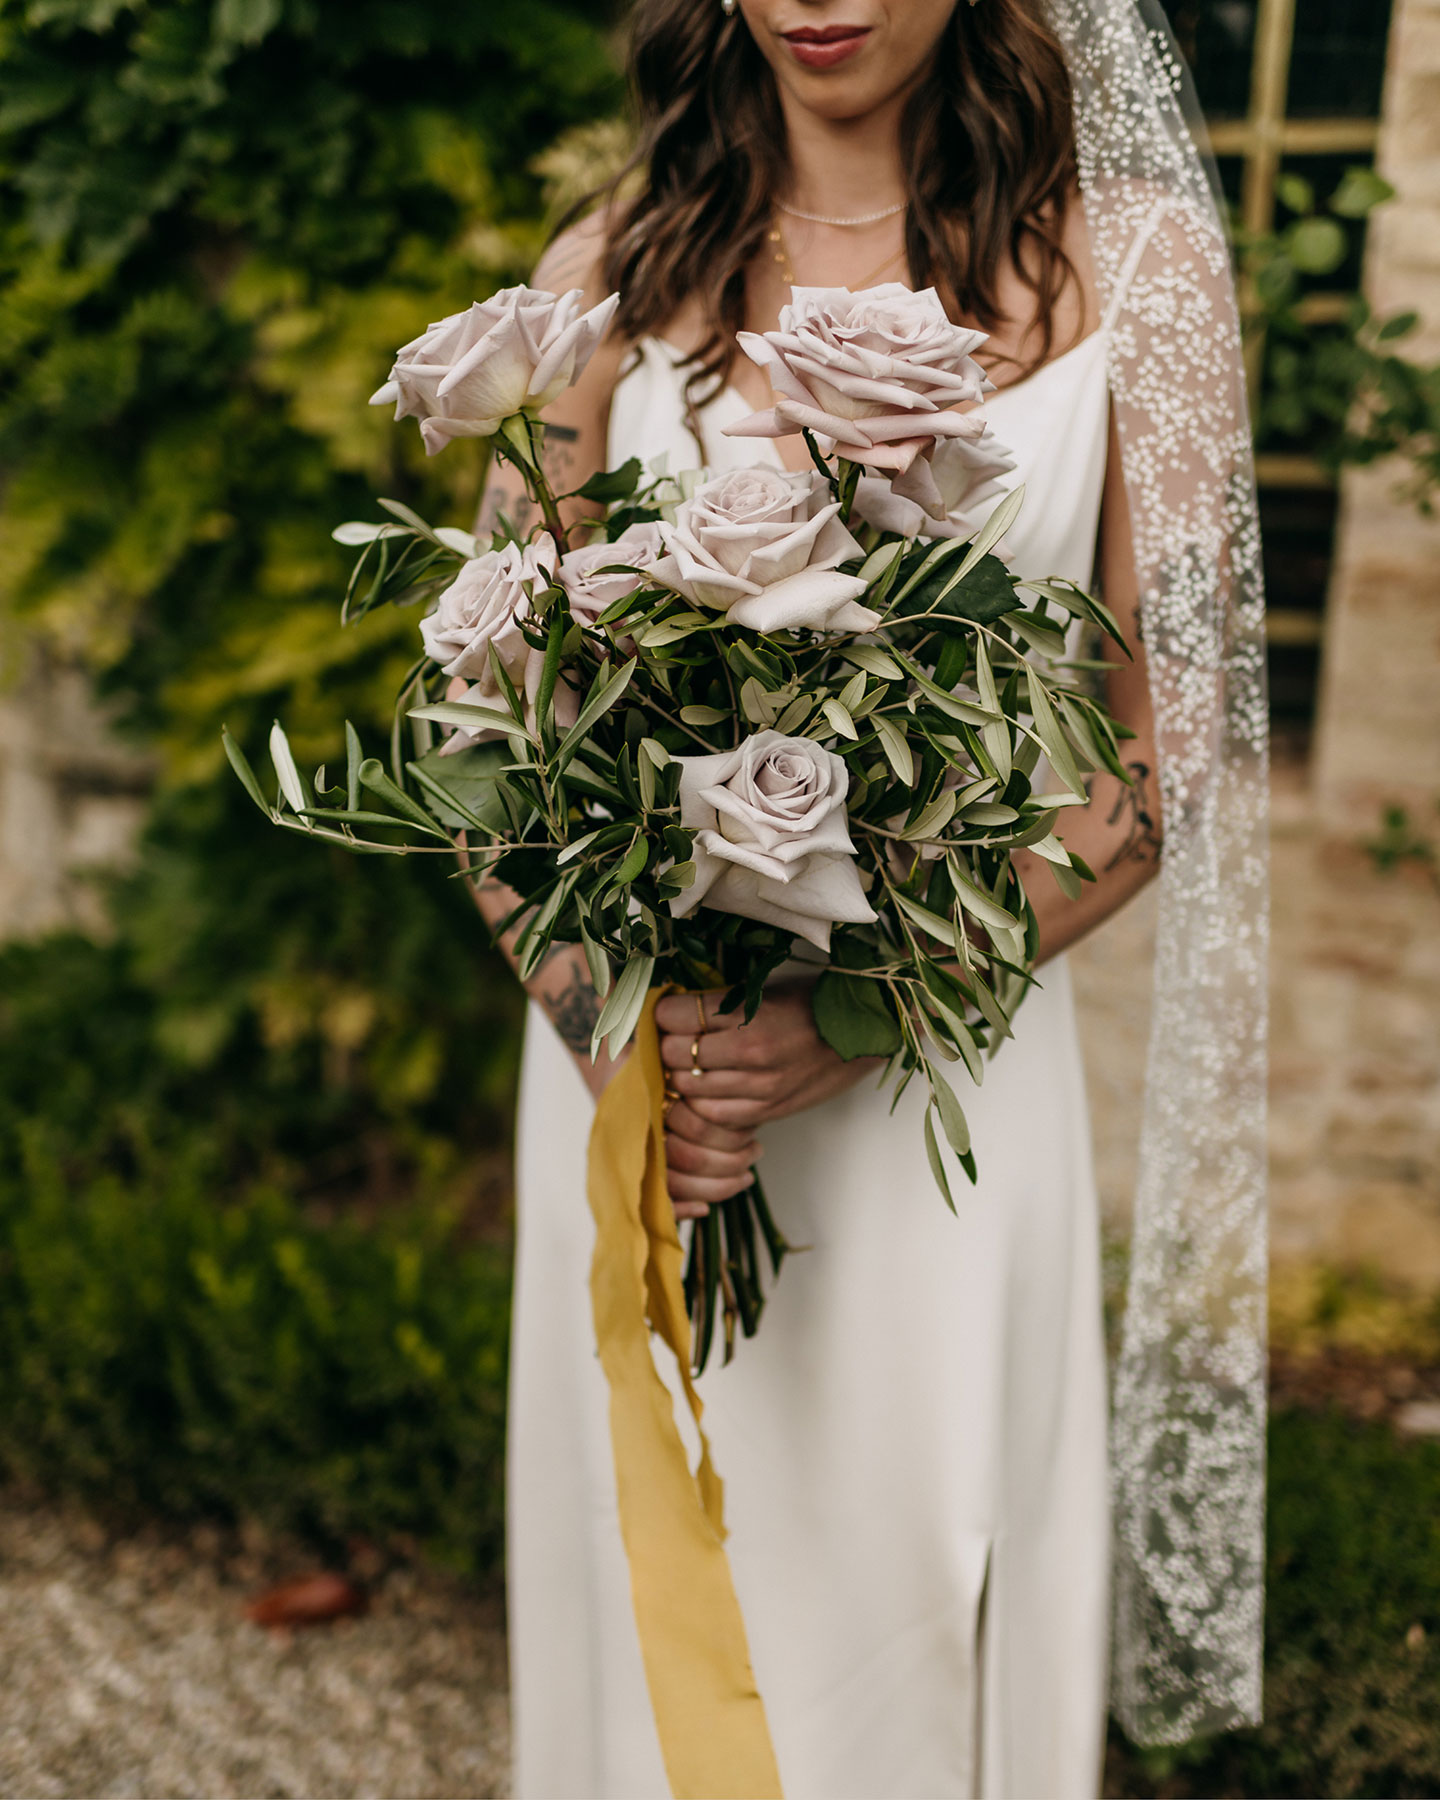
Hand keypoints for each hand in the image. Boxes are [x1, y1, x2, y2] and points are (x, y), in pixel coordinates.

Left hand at [656, 986, 877, 1214]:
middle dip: (667, 1044)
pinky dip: (701, 1102)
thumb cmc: (814, 1002)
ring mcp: (760, 1088)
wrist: (866, 1032)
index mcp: (749, 1014)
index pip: (676, 1016)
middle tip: (673, 1036)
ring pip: (688, 1088)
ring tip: (688, 1062)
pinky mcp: (768, 1111)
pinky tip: (708, 1087)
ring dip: (680, 1075)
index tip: (667, 1009)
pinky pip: (713, 1116)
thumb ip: (719, 1004)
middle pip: (675, 1054)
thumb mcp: (764, 990)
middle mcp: (751, 1053)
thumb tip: (671, 1010)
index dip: (663, 1012)